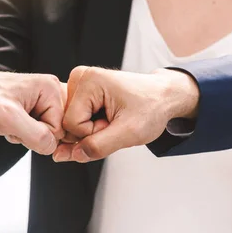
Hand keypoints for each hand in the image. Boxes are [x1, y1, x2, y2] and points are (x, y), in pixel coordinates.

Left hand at [0, 69, 65, 154]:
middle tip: (14, 124)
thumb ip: (37, 135)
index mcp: (50, 88)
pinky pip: (36, 130)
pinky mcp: (32, 107)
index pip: (60, 128)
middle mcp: (49, 91)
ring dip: (25, 135)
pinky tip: (8, 123)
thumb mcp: (8, 119)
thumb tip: (52, 147)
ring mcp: (41, 99)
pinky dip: (21, 132)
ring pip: (45, 133)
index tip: (19, 123)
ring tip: (9, 122)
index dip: (38, 134)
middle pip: (55, 130)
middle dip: (33, 135)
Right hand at [53, 66, 199, 162]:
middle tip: (114, 123)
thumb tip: (70, 154)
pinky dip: (91, 127)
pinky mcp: (81, 92)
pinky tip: (106, 119)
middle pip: (68, 124)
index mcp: (89, 80)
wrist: (163, 97)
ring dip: (92, 131)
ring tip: (112, 120)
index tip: (115, 124)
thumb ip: (99, 146)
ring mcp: (79, 84)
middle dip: (91, 133)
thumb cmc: (151, 107)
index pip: (72, 124)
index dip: (93, 133)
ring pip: (71, 125)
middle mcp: (80, 78)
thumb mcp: (130, 132)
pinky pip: (76, 121)